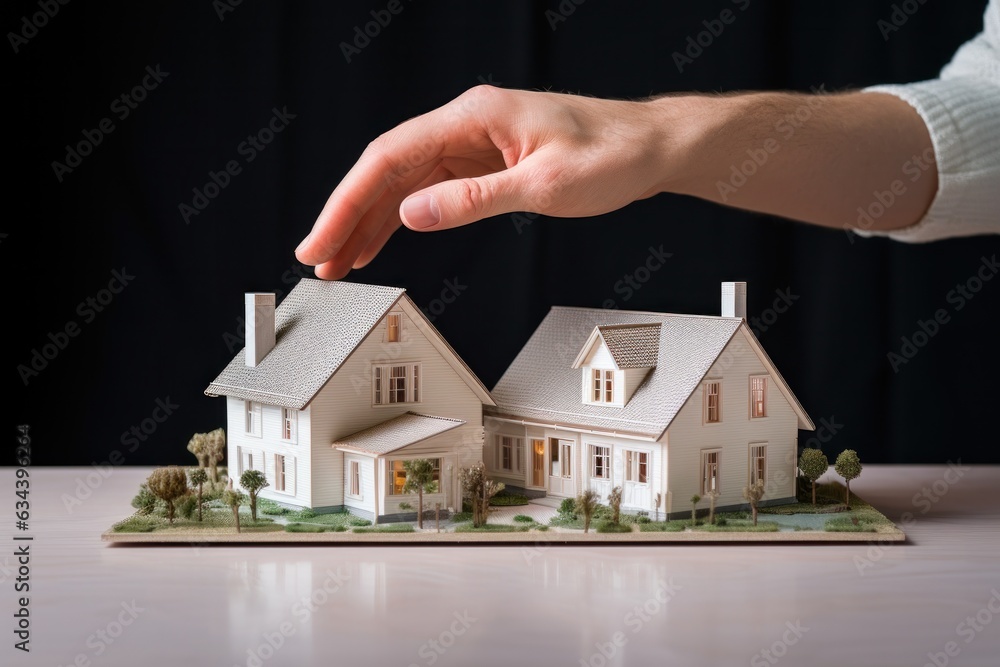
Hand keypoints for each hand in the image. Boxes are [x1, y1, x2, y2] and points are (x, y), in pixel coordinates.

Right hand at [294, 85, 690, 278]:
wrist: (651, 148)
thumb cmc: (611, 156)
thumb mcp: (543, 185)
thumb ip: (474, 201)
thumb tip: (411, 215)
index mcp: (473, 115)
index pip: (389, 157)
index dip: (347, 201)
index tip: (321, 239)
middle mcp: (466, 124)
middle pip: (386, 169)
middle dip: (347, 215)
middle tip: (318, 260)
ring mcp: (473, 142)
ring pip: (403, 182)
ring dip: (369, 221)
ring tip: (339, 261)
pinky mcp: (484, 162)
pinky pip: (429, 189)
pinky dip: (402, 217)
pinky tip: (381, 240)